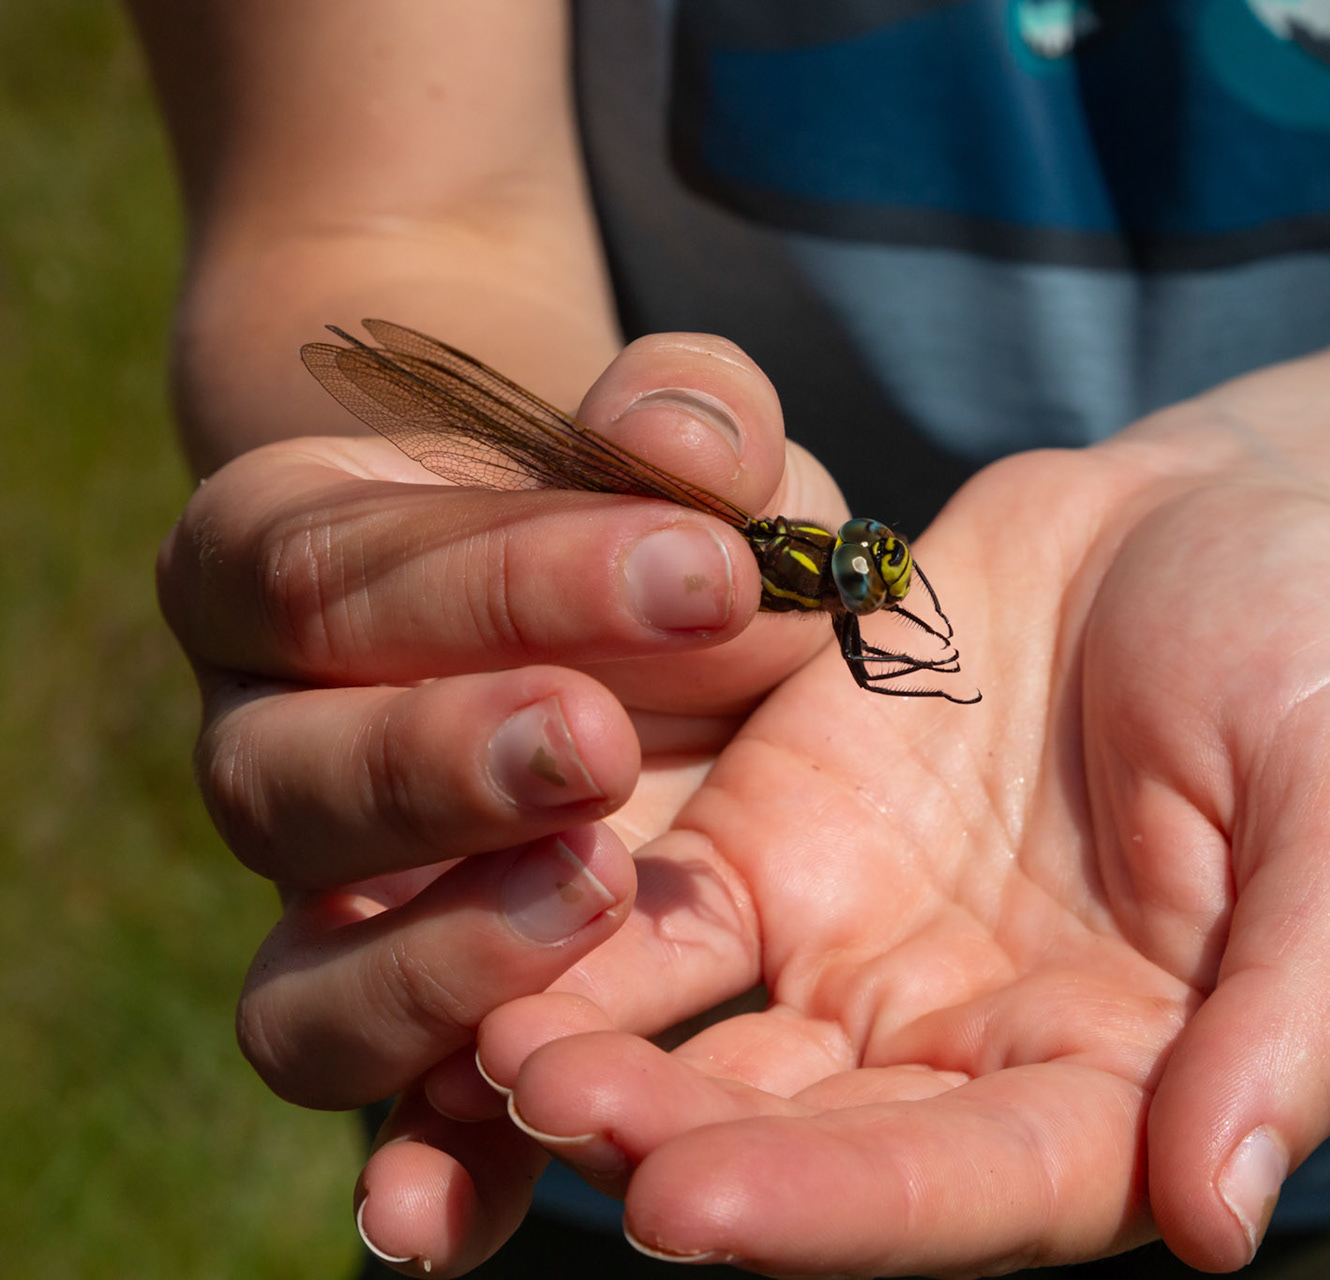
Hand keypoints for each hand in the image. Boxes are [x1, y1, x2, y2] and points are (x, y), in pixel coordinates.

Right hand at [154, 331, 846, 1116]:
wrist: (650, 630)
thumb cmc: (658, 526)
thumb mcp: (694, 458)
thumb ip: (687, 419)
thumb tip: (681, 439)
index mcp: (289, 572)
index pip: (331, 570)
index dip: (500, 574)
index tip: (697, 562)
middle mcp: (273, 753)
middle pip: (280, 784)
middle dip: (442, 766)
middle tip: (605, 746)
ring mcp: (335, 920)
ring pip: (298, 986)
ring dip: (434, 962)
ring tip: (596, 902)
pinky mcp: (429, 1037)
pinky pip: (387, 1123)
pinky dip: (423, 1170)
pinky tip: (462, 1215)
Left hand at [364, 411, 1329, 1275]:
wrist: (1226, 521)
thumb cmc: (1329, 670)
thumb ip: (1307, 1011)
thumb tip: (1225, 1222)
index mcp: (1128, 1090)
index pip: (983, 1190)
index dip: (846, 1212)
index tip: (697, 1211)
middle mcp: (972, 1061)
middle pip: (813, 1145)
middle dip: (675, 1147)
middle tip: (542, 1117)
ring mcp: (860, 958)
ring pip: (708, 1049)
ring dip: (589, 1058)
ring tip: (471, 1045)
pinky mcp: (775, 843)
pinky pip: (659, 906)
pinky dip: (571, 928)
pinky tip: (473, 909)